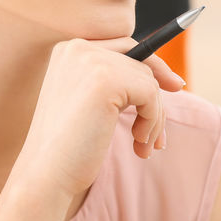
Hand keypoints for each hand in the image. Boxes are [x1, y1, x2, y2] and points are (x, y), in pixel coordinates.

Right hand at [10, 37, 185, 199]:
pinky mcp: (106, 80)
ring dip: (154, 117)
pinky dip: (153, 121)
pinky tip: (138, 144)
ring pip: (149, 81)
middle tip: (163, 130)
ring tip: (142, 145)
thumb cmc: (68, 148)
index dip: (152, 65)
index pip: (125, 45)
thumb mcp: (89, 103)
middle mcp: (78, 47)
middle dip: (158, 95)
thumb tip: (169, 78)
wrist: (45, 174)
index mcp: (69, 49)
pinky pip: (151, 94)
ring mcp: (91, 60)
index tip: (174, 85)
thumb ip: (117, 82)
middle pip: (141, 61)